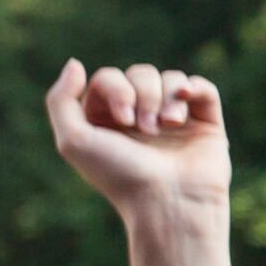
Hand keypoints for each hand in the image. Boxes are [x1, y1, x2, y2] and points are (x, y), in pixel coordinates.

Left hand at [46, 61, 230, 225]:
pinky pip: (201, 88)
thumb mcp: (73, 141)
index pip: (108, 78)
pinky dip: (195, 87)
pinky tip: (187, 99)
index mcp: (106, 121)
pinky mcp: (204, 123)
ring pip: (170, 78)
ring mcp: (172, 120)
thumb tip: (75, 63)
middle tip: (145, 127)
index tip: (123, 120)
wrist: (168, 202)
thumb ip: (61, 100)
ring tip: (167, 126)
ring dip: (166, 97)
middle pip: (140, 74)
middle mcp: (138, 118)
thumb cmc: (119, 175)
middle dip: (142, 93)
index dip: (116, 89)